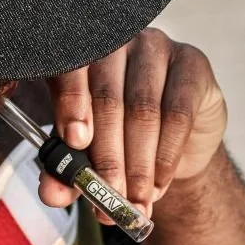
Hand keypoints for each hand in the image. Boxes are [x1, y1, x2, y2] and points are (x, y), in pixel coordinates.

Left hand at [42, 28, 226, 219]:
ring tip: (135, 201)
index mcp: (80, 56)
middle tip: (107, 197)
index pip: (70, 72)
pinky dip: (166, 156)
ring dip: (138, 164)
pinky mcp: (192, 63)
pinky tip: (159, 183)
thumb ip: (66, 171)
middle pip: (108, 98)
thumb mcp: (89, 154)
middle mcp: (116, 43)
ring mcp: (156, 48)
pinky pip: (178, 113)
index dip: (70, 103)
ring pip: (143, 109)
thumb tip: (52, 194)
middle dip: (107, 156)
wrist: (178, 139)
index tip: (74, 140)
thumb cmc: (123, 136)